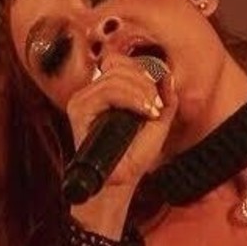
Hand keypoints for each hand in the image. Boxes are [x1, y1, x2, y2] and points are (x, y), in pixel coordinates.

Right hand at [66, 55, 177, 202]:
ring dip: (141, 91)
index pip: (122, 63)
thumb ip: (165, 99)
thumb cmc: (134, 157)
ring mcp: (83, 100)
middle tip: (156, 105)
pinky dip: (130, 98)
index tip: (159, 93)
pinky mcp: (78, 109)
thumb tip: (167, 74)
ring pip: (115, 77)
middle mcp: (92, 92)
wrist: (120, 182)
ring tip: (151, 111)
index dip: (144, 70)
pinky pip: (106, 91)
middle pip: (120, 66)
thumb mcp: (157, 124)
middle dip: (146, 82)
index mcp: (107, 92)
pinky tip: (143, 112)